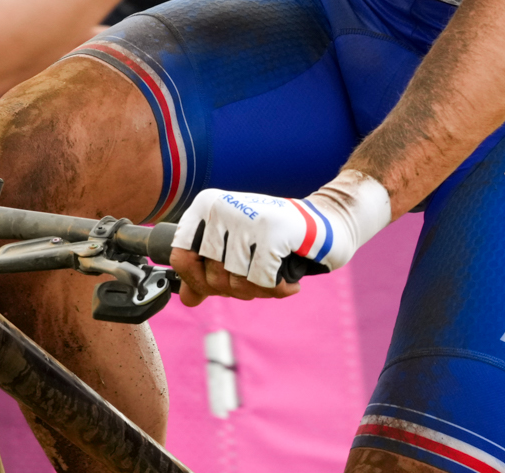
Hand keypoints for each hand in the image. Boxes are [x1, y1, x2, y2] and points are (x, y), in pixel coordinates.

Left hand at [170, 171, 391, 302]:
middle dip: (235, 290)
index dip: (197, 281)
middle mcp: (221, 207)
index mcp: (206, 206)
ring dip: (258, 291)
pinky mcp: (272, 232)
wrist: (325, 222)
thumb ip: (208, 271)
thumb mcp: (235, 249)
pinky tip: (288, 283)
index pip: (180, 257)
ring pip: (235, 283)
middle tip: (257, 279)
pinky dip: (277, 289)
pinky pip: (261, 281)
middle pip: (211, 277)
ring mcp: (246, 218)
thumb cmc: (275, 237)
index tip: (217, 285)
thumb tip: (186, 298)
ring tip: (273, 278)